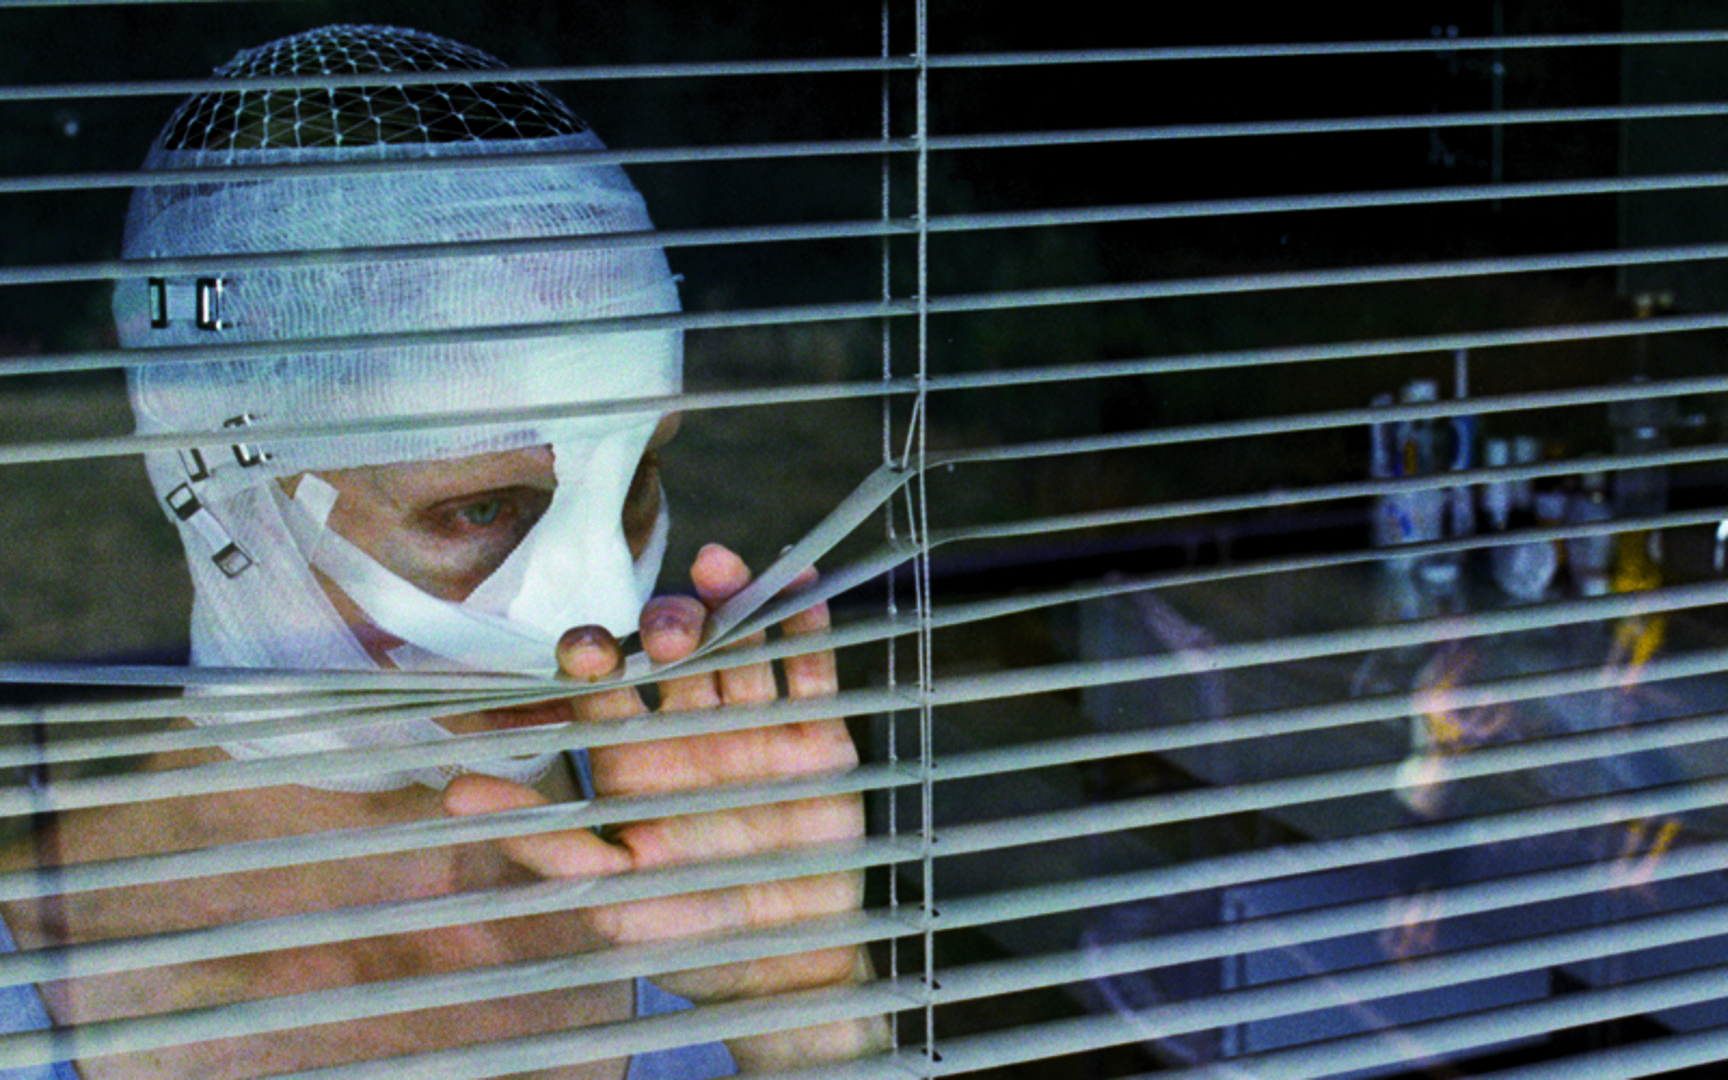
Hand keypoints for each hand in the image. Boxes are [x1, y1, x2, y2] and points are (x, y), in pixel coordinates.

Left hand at [444, 543, 885, 1068]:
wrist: (795, 969)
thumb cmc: (690, 937)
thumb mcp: (613, 900)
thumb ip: (545, 846)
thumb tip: (455, 795)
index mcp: (634, 758)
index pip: (603, 690)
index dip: (589, 660)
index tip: (583, 653)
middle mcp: (691, 729)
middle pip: (673, 652)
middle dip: (665, 625)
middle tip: (667, 631)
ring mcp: (756, 724)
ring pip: (737, 643)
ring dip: (727, 599)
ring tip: (719, 567)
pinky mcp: (819, 732)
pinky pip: (811, 663)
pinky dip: (804, 620)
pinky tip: (797, 578)